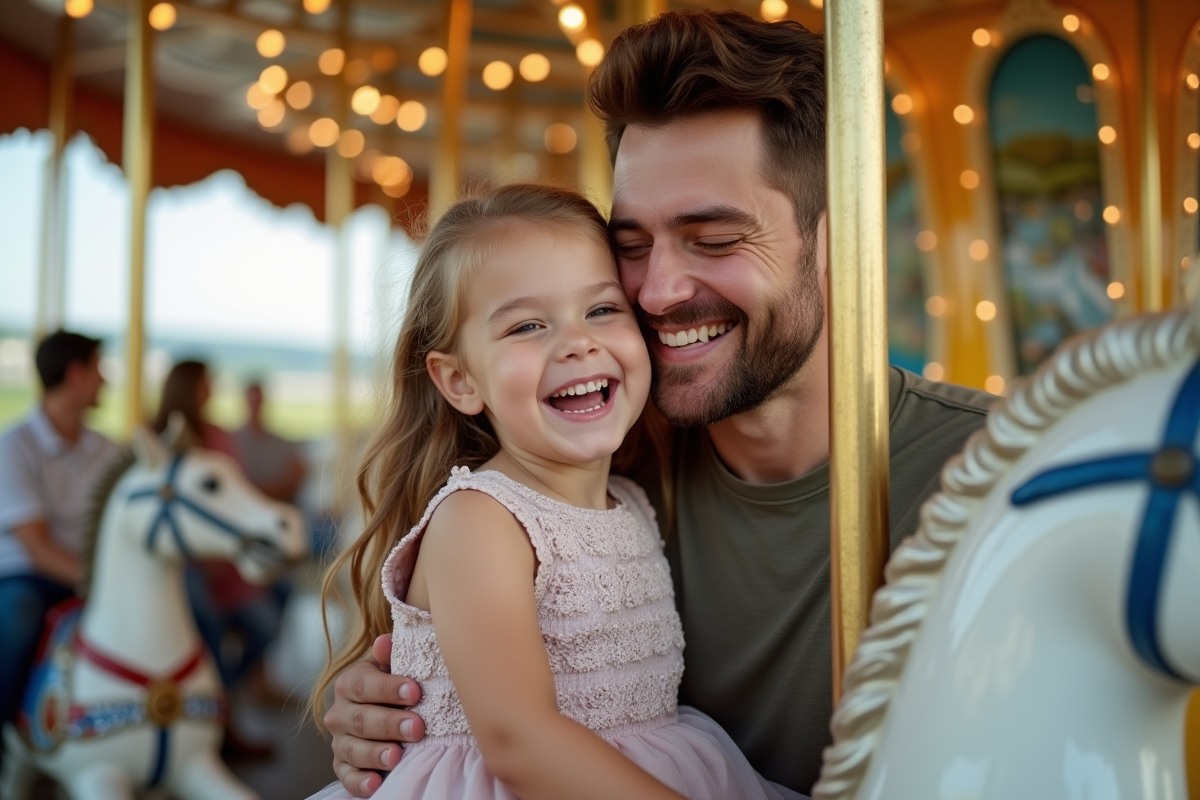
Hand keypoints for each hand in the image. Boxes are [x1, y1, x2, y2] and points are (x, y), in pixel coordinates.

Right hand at [325, 634, 425, 795]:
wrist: (385, 709)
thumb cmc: (395, 685)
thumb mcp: (394, 666)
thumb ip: (390, 654)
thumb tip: (385, 642)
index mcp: (350, 683)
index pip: (363, 684)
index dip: (389, 688)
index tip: (415, 692)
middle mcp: (340, 713)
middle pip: (361, 719)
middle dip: (390, 724)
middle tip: (418, 727)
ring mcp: (340, 741)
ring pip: (353, 749)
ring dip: (375, 754)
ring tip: (397, 756)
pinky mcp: (344, 767)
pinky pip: (347, 777)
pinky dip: (360, 782)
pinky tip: (376, 783)